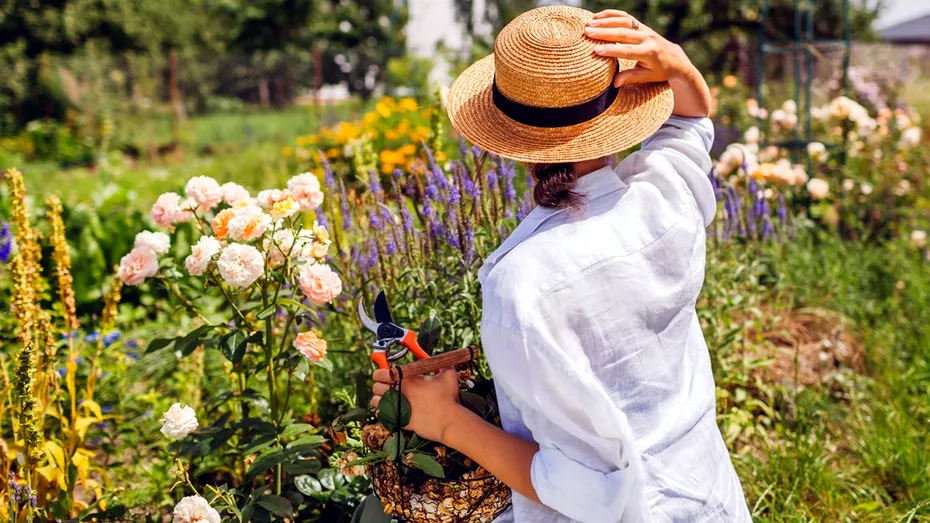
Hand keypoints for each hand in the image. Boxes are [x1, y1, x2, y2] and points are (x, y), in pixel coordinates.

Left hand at [371, 368, 462, 443]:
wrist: (449, 422)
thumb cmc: (449, 398)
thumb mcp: (448, 374)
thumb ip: (440, 364)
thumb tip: (437, 361)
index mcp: (406, 379)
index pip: (380, 374)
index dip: (380, 373)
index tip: (385, 374)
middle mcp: (398, 393)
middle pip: (376, 387)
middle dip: (380, 386)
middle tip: (388, 387)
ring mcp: (396, 408)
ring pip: (376, 402)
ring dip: (380, 399)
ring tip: (388, 399)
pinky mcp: (398, 421)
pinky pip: (382, 415)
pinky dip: (384, 412)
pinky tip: (391, 410)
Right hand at [584, 10, 711, 116]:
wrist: (675, 58)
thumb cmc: (660, 71)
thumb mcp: (648, 77)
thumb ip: (631, 78)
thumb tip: (615, 83)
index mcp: (649, 53)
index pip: (627, 50)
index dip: (611, 50)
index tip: (596, 50)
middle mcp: (647, 38)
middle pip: (623, 33)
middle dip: (604, 32)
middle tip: (587, 32)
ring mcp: (644, 29)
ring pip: (623, 21)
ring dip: (605, 21)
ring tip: (589, 24)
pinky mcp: (640, 25)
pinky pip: (625, 16)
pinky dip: (611, 14)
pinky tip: (597, 16)